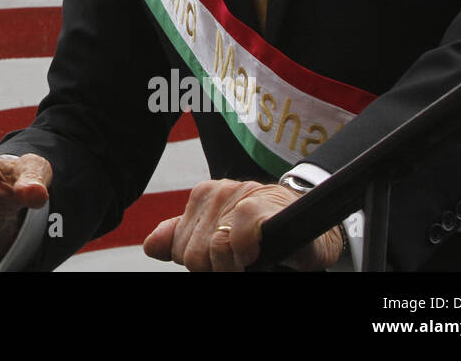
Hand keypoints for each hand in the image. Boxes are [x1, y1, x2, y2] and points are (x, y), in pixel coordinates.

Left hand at [142, 179, 342, 271]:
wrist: (310, 224)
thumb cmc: (261, 233)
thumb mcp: (217, 234)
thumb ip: (182, 238)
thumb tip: (150, 246)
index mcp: (201, 198)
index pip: (178, 248)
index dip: (201, 264)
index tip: (225, 260)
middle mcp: (216, 193)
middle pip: (192, 255)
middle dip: (215, 268)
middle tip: (240, 263)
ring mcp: (238, 197)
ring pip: (212, 250)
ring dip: (232, 266)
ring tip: (250, 259)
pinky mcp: (261, 207)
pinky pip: (237, 240)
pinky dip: (246, 255)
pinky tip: (258, 253)